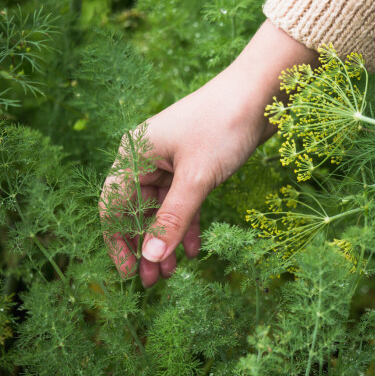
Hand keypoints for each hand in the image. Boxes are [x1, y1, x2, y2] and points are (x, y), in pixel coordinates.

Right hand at [100, 20, 318, 286]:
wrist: (259, 95)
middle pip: (137, 210)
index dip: (119, 242)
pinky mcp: (194, 164)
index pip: (114, 206)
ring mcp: (171, 161)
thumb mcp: (196, 178)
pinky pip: (184, 200)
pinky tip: (196, 248)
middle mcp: (147, 157)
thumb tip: (150, 257)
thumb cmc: (223, 128)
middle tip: (155, 281)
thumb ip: (174, 218)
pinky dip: (189, 223)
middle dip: (147, 246)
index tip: (130, 273)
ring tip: (175, 271)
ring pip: (162, 208)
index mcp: (135, 154)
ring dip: (169, 238)